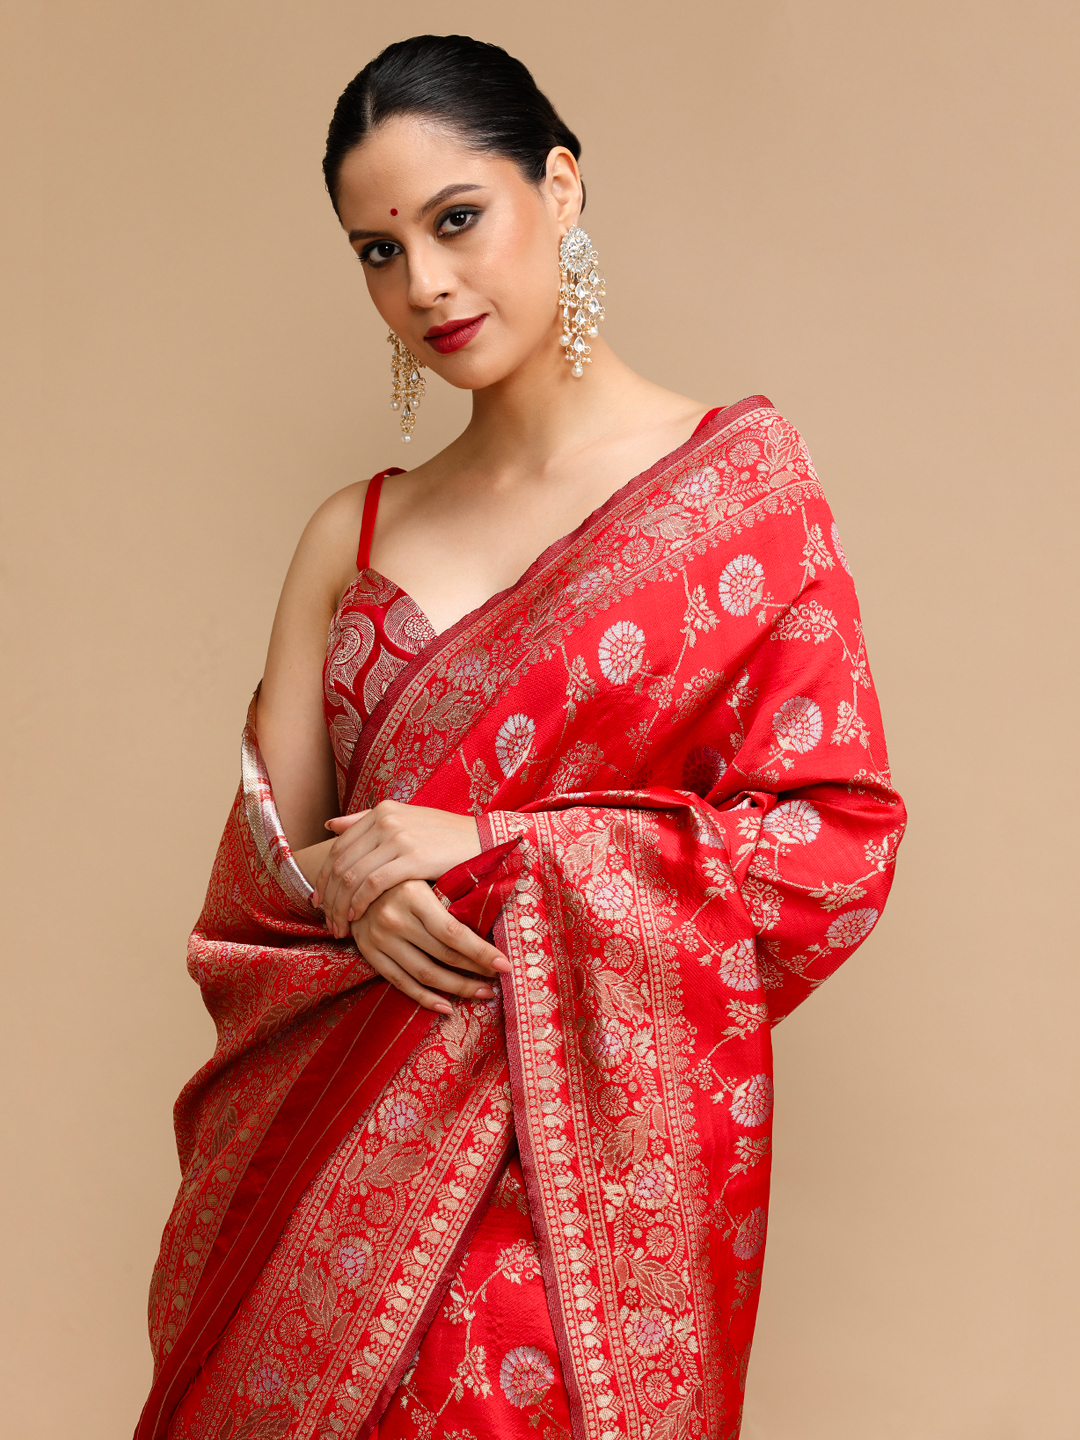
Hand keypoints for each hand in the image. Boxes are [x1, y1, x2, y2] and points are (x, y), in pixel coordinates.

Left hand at [314, 800, 481, 938]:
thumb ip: (366, 821)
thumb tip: (330, 826)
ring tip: (340, 926)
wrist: (485, 841)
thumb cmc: (445, 838)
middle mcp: (385, 820)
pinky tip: (358, 917)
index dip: (323, 877)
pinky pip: (373, 883)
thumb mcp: (405, 822)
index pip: (339, 847)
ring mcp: (399, 837)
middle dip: (328, 897)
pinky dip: (360, 902)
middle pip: (340, 863)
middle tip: (326, 921)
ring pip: (352, 876)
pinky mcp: (413, 857)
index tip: (319, 901)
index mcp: (381, 811)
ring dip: (341, 906)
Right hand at [352, 879, 509, 1013]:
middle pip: (443, 955)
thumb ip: (452, 889)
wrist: (352, 877)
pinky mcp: (369, 952)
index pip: (453, 932)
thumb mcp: (424, 872)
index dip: (481, 952)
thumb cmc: (402, 872)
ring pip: (425, 974)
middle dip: (476, 970)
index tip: (505, 964)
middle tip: (500, 977)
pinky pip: (400, 983)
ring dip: (457, 988)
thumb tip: (495, 907)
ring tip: (483, 992)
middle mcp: (394, 919)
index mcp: (412, 894)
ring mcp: (379, 939)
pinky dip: (425, 999)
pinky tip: (447, 1007)